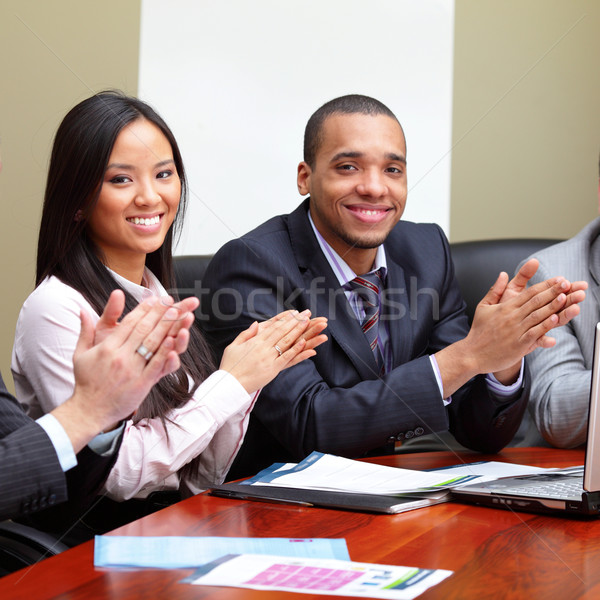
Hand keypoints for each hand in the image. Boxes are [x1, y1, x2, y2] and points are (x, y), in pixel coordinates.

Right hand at [52, 292, 195, 451]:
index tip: (156, 299)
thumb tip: (83, 310)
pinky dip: (166, 352)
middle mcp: (121, 356)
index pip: (129, 323)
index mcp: (108, 347)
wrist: (88, 411)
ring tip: (179, 313)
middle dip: (160, 313)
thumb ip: (85, 330)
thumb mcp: (80, 354)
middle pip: (144, 329)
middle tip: (173, 301)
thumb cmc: (85, 382)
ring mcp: (132, 370)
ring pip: (152, 344)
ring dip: (167, 327)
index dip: (144, 309)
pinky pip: (156, 365)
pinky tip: (175, 340)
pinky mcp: (141, 384)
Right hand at [220, 309, 327, 392]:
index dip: (286, 319)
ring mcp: (269, 358)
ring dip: (298, 331)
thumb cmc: (229, 366)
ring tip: (308, 322)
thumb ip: (246, 334)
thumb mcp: (233, 346)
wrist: (229, 385)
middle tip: (307, 313)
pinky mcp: (273, 369)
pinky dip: (295, 350)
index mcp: (255, 341)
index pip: (274, 327)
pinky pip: (286, 357)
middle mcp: (263, 348)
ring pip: (286, 342)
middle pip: (282, 331)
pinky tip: (304, 342)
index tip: (295, 313)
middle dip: (296, 321)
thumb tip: (256, 324)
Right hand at [483, 260, 586, 382]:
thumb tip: (503, 274)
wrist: (472, 354)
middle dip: (553, 292)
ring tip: (565, 297)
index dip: (545, 285)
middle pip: (536, 301)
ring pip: (537, 316)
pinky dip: (545, 326)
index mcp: (505, 307)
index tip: (558, 279)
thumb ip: (494, 290)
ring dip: (552, 306)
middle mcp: (512, 317)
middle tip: (567, 284)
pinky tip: (554, 319)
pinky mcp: (518, 345)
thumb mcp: (483, 307)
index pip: (529, 293)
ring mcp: (515, 331)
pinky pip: (534, 333)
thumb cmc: (479, 331)